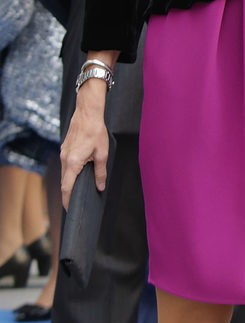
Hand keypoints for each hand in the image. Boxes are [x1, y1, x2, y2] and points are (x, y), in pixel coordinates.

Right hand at [60, 92, 110, 208]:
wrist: (87, 113)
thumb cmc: (96, 132)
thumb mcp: (102, 154)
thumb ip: (100, 172)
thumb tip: (100, 186)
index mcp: (73, 162)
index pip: (67, 187)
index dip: (67, 200)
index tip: (69, 209)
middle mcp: (65, 159)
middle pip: (64, 181)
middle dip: (69, 193)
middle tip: (75, 203)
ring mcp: (63, 153)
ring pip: (64, 173)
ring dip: (70, 181)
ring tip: (78, 190)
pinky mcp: (64, 148)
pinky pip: (65, 164)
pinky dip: (70, 172)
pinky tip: (78, 173)